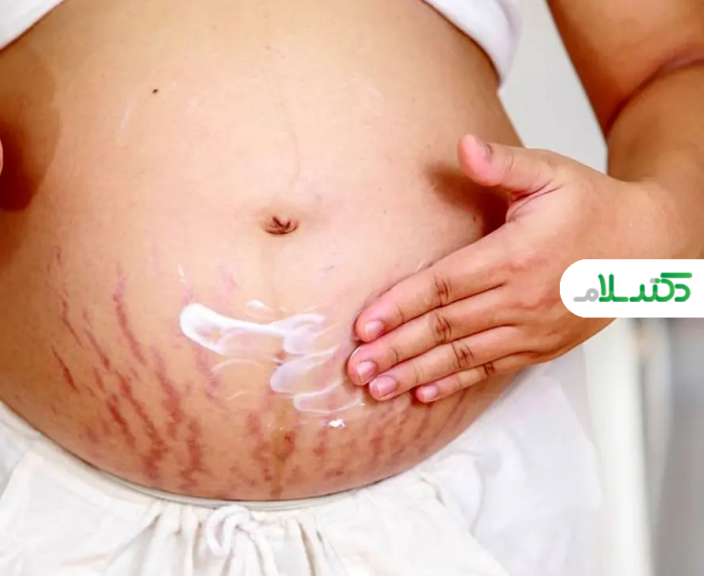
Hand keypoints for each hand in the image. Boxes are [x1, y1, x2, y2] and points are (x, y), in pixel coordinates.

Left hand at [346, 134, 673, 402]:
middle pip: (446, 328)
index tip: (364, 325)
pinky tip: (423, 393)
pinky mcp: (540, 347)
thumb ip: (504, 164)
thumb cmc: (591, 205)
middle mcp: (520, 298)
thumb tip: (465, 145)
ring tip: (377, 388)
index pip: (444, 285)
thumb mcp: (551, 173)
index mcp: (514, 256)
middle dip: (396, 349)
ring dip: (416, 373)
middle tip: (355, 367)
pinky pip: (490, 370)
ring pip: (463, 356)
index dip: (400, 306)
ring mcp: (531, 329)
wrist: (646, 246)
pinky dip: (455, 383)